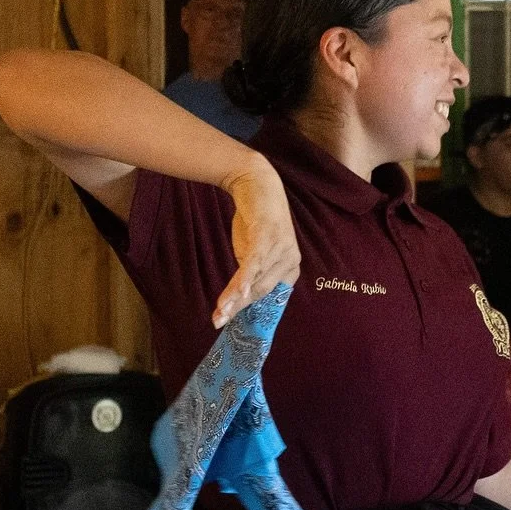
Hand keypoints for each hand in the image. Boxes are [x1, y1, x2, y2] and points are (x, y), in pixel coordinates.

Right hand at [213, 157, 299, 327]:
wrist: (255, 183)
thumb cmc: (254, 222)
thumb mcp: (253, 252)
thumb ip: (251, 274)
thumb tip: (237, 300)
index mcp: (289, 269)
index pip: (270, 298)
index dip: (251, 313)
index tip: (233, 327)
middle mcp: (291, 261)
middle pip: (263, 292)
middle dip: (240, 309)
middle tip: (219, 322)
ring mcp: (282, 248)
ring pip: (257, 280)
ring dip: (236, 298)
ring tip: (220, 312)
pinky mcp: (269, 236)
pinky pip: (255, 263)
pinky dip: (244, 279)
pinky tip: (235, 293)